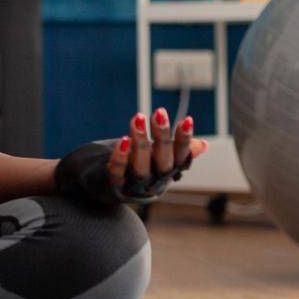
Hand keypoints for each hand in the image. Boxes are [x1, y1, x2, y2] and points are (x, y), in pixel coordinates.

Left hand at [56, 108, 208, 205]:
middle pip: (162, 161)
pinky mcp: (112, 187)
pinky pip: (117, 173)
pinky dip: (120, 158)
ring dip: (140, 142)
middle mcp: (153, 183)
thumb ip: (175, 153)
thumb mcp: (155, 161)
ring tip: (137, 117)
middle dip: (162, 136)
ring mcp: (133, 187)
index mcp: (166, 174)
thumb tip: (202, 145)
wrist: (96, 187)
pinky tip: (122, 140)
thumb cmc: (131, 170)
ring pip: (140, 167)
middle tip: (159, 112)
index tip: (188, 119)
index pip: (180, 157)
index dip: (185, 140)